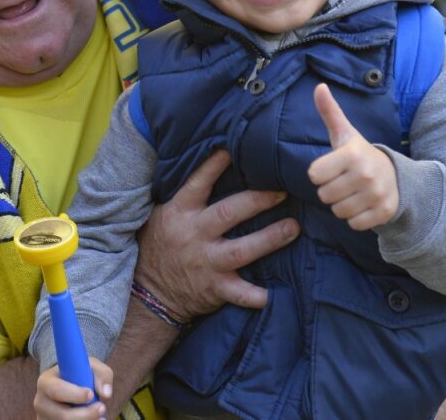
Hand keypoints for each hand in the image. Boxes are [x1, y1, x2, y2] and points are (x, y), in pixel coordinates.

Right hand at [33, 359, 112, 419]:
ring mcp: (44, 418)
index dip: (74, 394)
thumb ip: (101, 374)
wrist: (67, 388)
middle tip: (102, 408)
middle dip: (85, 414)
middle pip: (61, 415)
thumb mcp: (89, 367)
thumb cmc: (78, 375)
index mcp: (45, 382)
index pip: (56, 390)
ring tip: (101, 417)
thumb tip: (106, 393)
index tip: (91, 394)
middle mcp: (41, 402)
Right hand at [134, 150, 298, 320]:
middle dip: (257, 201)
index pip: (197, 184)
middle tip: (282, 190)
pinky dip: (258, 296)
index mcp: (179, 213)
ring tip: (293, 228)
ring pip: (241, 250)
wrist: (151, 291)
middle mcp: (193, 236)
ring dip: (270, 239)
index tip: (233, 150)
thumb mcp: (163, 215)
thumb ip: (186, 197)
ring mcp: (205, 263)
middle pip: (228, 214)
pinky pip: (240, 293)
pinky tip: (277, 293)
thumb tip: (213, 164)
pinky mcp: (215, 289)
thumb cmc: (162, 244)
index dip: (214, 167)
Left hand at [308, 84, 398, 229]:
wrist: (396, 176)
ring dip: (342, 205)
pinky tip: (364, 204)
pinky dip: (356, 218)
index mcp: (352, 154)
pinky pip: (354, 224)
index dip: (320, 173)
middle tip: (345, 181)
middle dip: (330, 190)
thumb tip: (319, 86)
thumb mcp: (344, 134)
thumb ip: (329, 112)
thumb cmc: (359, 155)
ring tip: (353, 192)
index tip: (333, 167)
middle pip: (324, 195)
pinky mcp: (384, 213)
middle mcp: (366, 175)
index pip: (314, 175)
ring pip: (337, 212)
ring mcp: (377, 195)